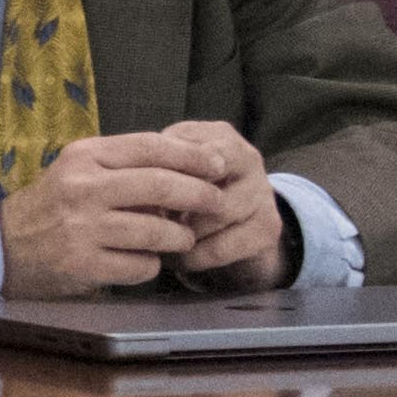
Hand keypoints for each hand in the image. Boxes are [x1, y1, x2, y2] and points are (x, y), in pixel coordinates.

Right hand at [0, 134, 228, 293]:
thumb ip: (126, 163)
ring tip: (182, 239)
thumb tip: (188, 167)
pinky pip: (140, 266)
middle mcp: (83, 188)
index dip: (192, 156)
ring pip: (156, 231)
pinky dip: (150, 265)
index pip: (151, 147)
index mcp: (84, 156)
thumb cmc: (54, 204)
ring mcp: (82, 229)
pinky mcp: (83, 266)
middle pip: (160, 186)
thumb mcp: (81, 168)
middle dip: (200, 195)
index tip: (218, 165)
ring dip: (179, 237)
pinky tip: (143, 261)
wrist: (4, 244)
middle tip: (218, 202)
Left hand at [142, 118, 297, 283]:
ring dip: (180, 234)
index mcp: (219, 136)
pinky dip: (193, 257)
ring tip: (157, 241)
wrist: (237, 228)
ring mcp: (261, 192)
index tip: (135, 195)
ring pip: (215, 214)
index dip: (158, 175)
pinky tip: (177, 259)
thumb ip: (154, 169)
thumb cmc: (192, 192)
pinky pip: (221, 246)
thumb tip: (129, 189)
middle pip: (204, 179)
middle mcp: (247, 158)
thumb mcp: (172, 171)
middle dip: (171, 206)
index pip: (187, 149)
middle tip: (142, 222)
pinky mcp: (267, 228)